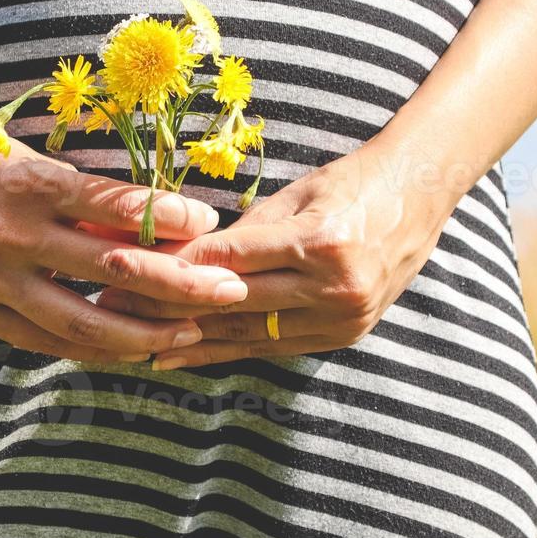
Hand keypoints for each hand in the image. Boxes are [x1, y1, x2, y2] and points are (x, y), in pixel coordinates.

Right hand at [0, 103, 250, 362]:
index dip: (170, 221)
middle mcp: (9, 235)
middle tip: (229, 290)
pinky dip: (95, 348)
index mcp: (28, 183)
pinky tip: (133, 347)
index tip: (210, 224)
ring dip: (145, 332)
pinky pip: (47, 342)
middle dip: (180, 285)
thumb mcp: (26, 161)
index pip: (116, 207)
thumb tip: (160, 227)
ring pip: (83, 323)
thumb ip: (84, 199)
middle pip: (113, 271)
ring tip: (190, 331)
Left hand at [95, 148, 452, 368]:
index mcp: (322, 240)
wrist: (421, 198)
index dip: (173, 269)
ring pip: (249, 334)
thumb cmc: (352, 182)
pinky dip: (227, 351)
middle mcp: (335, 285)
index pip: (231, 260)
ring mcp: (344, 317)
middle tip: (114, 309)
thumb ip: (245, 232)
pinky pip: (273, 347)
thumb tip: (181, 256)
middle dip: (168, 308)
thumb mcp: (297, 194)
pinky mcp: (345, 335)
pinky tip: (184, 355)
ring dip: (190, 341)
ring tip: (135, 341)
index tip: (125, 272)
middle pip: (234, 303)